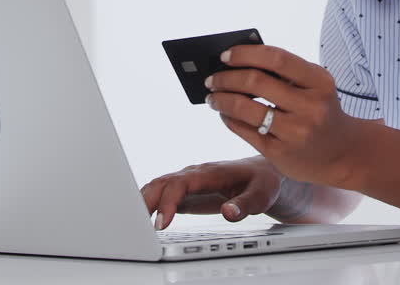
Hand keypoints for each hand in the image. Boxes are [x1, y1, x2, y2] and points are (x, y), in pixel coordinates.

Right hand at [139, 158, 283, 229]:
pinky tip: (142, 218)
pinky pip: (164, 195)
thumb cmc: (264, 182)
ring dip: (144, 202)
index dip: (167, 202)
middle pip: (162, 183)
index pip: (180, 183)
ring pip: (159, 187)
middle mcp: (195, 174)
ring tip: (133, 223)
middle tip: (135, 225)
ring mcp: (189, 182)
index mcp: (210, 173)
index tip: (161, 223)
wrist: (266, 175)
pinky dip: (150, 204)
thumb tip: (228, 212)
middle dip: (145, 201)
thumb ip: (245, 204)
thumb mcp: (262, 195)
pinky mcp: (188, 192)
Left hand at [205, 43, 364, 187]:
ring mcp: (296, 132)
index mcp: (319, 82)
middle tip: (212, 79)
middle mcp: (310, 107)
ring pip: (246, 109)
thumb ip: (284, 73)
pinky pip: (245, 131)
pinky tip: (224, 113)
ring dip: (222, 100)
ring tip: (213, 97)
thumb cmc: (320, 111)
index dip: (246, 54)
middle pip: (256, 83)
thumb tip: (236, 62)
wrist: (343, 154)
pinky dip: (229, 119)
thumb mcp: (314, 87)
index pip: (276, 59)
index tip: (225, 55)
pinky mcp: (281, 153)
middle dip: (226, 78)